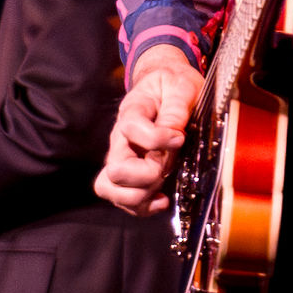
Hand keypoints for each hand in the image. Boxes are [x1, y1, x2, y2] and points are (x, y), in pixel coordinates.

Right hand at [96, 44, 202, 214]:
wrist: (165, 86)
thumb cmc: (173, 87)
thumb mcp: (182, 87)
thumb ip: (176, 110)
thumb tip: (174, 136)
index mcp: (132, 112)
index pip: (131, 130)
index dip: (158, 139)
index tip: (180, 136)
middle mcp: (120, 139)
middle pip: (115, 170)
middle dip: (147, 175)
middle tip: (167, 165)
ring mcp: (121, 159)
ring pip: (110, 189)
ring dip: (141, 194)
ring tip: (162, 184)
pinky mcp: (129, 175)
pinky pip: (124, 201)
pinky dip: (143, 207)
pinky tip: (162, 199)